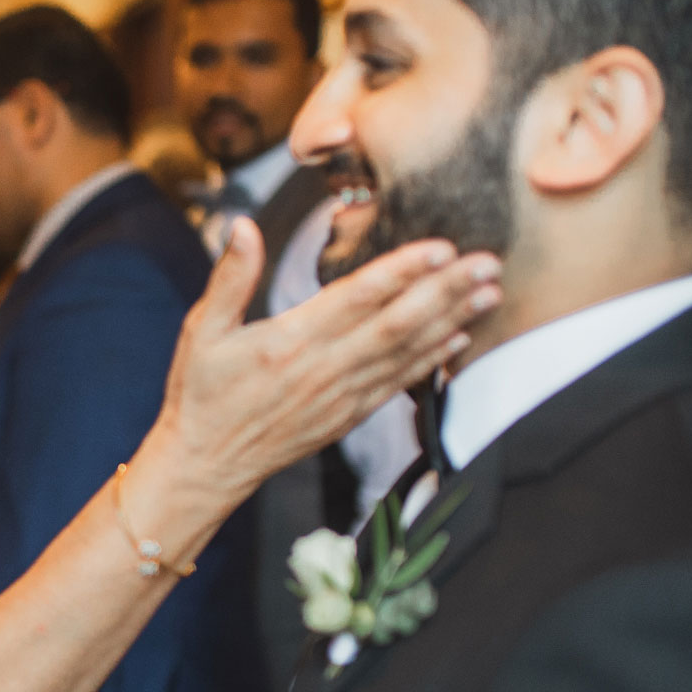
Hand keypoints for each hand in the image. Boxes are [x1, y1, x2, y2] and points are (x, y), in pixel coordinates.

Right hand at [150, 218, 498, 507]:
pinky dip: (432, 360)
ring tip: (490, 293)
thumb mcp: (202, 330)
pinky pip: (398, 384)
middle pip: (397, 325)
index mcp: (288, 342)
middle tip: (488, 263)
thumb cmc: (201, 394)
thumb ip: (229, 277)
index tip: (441, 248)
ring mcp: (340, 397)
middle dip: (447, 292)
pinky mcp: (347, 416)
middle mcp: (323, 370)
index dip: (402, 272)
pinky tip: (460, 337)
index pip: (356, 298)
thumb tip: (242, 224)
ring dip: (452, 321)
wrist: (205, 466)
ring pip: (406, 353)